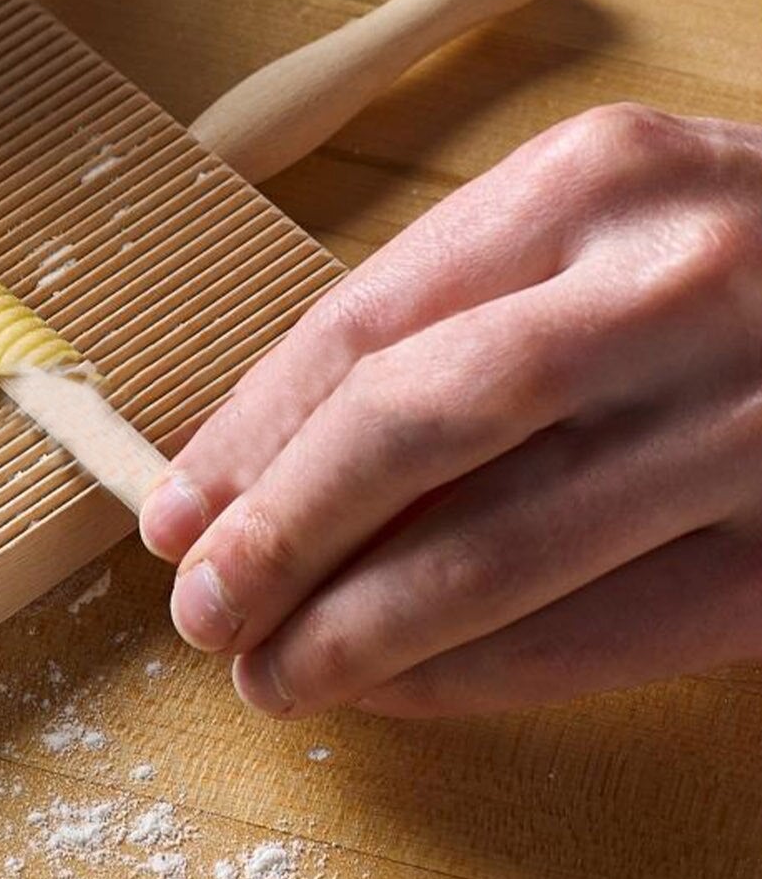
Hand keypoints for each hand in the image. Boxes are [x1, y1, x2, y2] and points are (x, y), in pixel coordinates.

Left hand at [140, 104, 761, 717]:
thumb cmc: (741, 258)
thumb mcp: (603, 225)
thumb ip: (454, 313)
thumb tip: (266, 457)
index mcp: (590, 182)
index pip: (361, 323)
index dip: (247, 435)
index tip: (174, 512)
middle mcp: (667, 288)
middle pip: (412, 425)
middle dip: (279, 533)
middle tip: (201, 609)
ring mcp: (749, 422)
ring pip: (500, 550)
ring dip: (361, 631)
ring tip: (274, 677)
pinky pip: (608, 631)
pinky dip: (483, 676)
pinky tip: (402, 696)